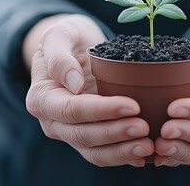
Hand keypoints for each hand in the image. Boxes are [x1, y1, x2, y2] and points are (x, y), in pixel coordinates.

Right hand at [23, 14, 153, 166]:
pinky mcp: (88, 140)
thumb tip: (74, 85)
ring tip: (148, 145)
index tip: (132, 105)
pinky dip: (124, 156)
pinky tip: (144, 155)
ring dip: (121, 152)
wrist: (75, 48)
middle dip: (115, 133)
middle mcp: (52, 122)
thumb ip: (59, 57)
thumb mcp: (59, 34)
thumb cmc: (68, 38)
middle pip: (83, 135)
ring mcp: (70, 134)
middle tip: (144, 127)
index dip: (101, 111)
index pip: (71, 110)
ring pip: (94, 152)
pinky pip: (104, 154)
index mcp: (41, 98)